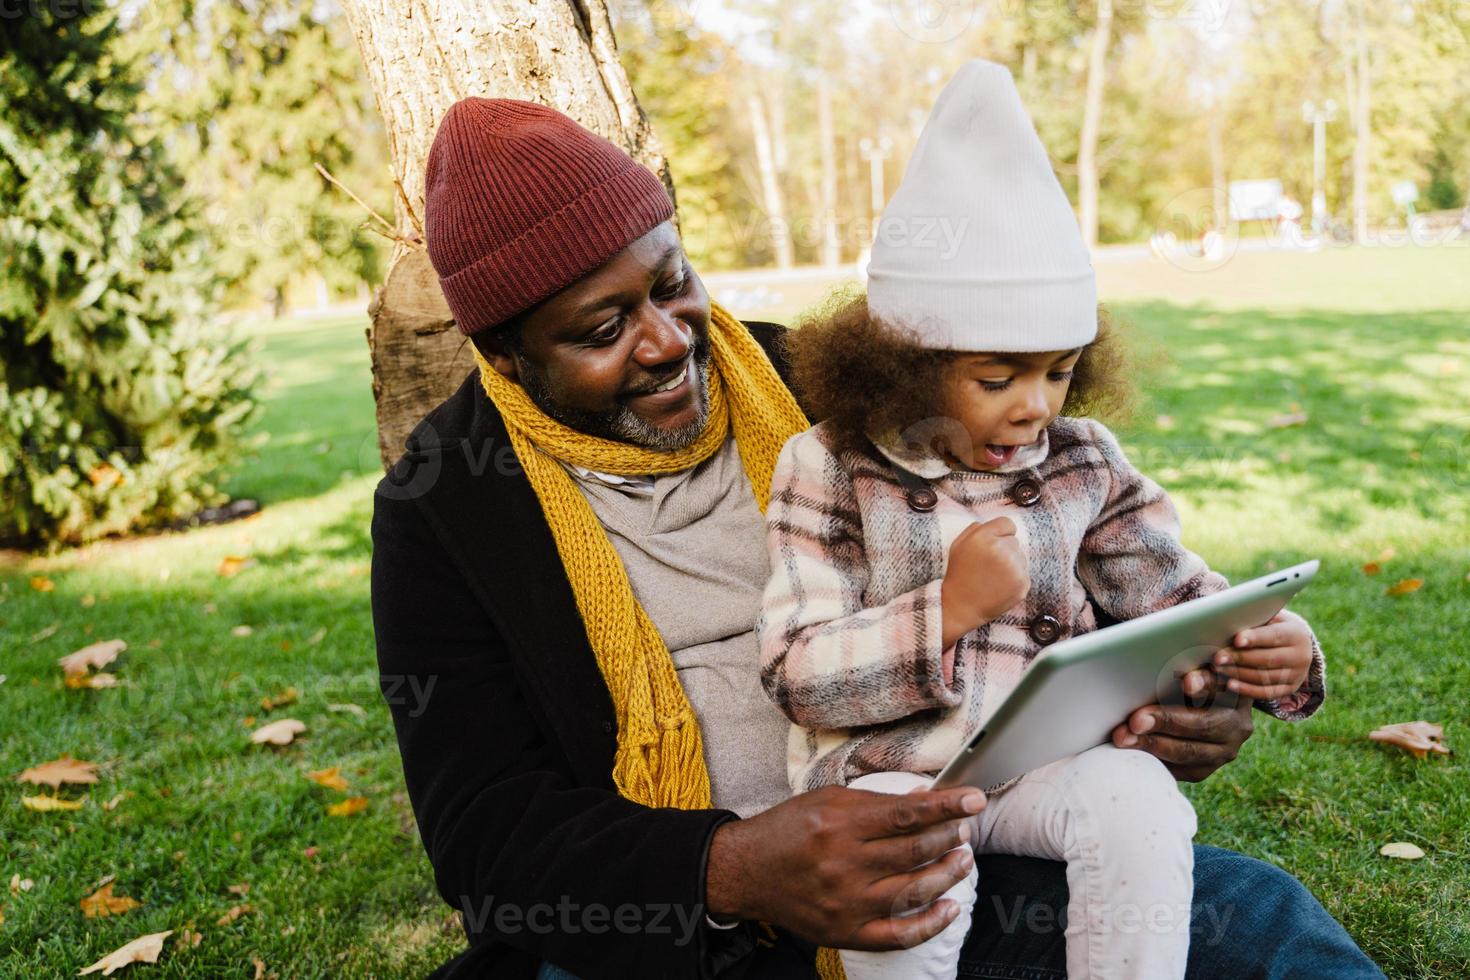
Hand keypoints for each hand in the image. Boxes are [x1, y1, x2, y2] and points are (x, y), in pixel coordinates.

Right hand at [705, 783, 985, 950]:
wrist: (745, 872)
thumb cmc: (786, 830)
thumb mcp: (825, 800)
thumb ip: (874, 802)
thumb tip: (923, 800)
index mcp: (839, 825)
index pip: (906, 814)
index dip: (946, 807)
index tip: (974, 800)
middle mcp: (844, 864)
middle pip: (915, 851)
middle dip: (950, 837)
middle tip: (965, 829)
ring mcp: (847, 903)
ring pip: (914, 891)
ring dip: (948, 874)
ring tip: (963, 859)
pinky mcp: (845, 932)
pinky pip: (898, 935)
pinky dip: (930, 924)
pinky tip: (949, 908)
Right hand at [940, 517, 1028, 648]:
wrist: (960, 606)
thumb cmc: (959, 574)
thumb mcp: (958, 545)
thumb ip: (976, 528)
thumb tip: (997, 526)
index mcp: (982, 537)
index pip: (1008, 523)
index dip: (1000, 533)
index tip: (992, 545)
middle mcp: (1000, 550)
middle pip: (1014, 541)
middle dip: (1004, 550)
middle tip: (988, 565)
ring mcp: (1013, 568)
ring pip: (1021, 557)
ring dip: (1011, 564)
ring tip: (993, 577)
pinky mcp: (1022, 584)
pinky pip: (1024, 573)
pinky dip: (1015, 579)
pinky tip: (999, 586)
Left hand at [1110, 667, 1253, 781]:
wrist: (1196, 710)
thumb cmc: (1183, 677)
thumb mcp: (1189, 667)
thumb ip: (1182, 664)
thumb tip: (1149, 651)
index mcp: (1237, 690)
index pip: (1224, 685)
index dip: (1206, 683)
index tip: (1186, 682)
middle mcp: (1238, 724)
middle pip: (1204, 724)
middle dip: (1166, 721)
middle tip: (1136, 719)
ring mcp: (1225, 750)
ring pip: (1190, 752)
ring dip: (1152, 744)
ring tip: (1123, 737)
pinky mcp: (1205, 769)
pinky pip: (1180, 769)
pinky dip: (1154, 759)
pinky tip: (1131, 751)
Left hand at [1211, 612, 1311, 699]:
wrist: (1297, 646)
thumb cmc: (1273, 627)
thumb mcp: (1270, 619)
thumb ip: (1255, 620)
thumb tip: (1228, 620)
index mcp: (1296, 633)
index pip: (1274, 636)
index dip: (1254, 638)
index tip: (1236, 640)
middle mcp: (1301, 656)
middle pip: (1267, 659)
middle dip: (1240, 658)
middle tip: (1217, 657)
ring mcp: (1297, 675)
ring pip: (1265, 677)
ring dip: (1239, 674)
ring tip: (1218, 669)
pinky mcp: (1290, 688)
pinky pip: (1267, 692)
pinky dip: (1248, 689)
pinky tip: (1231, 684)